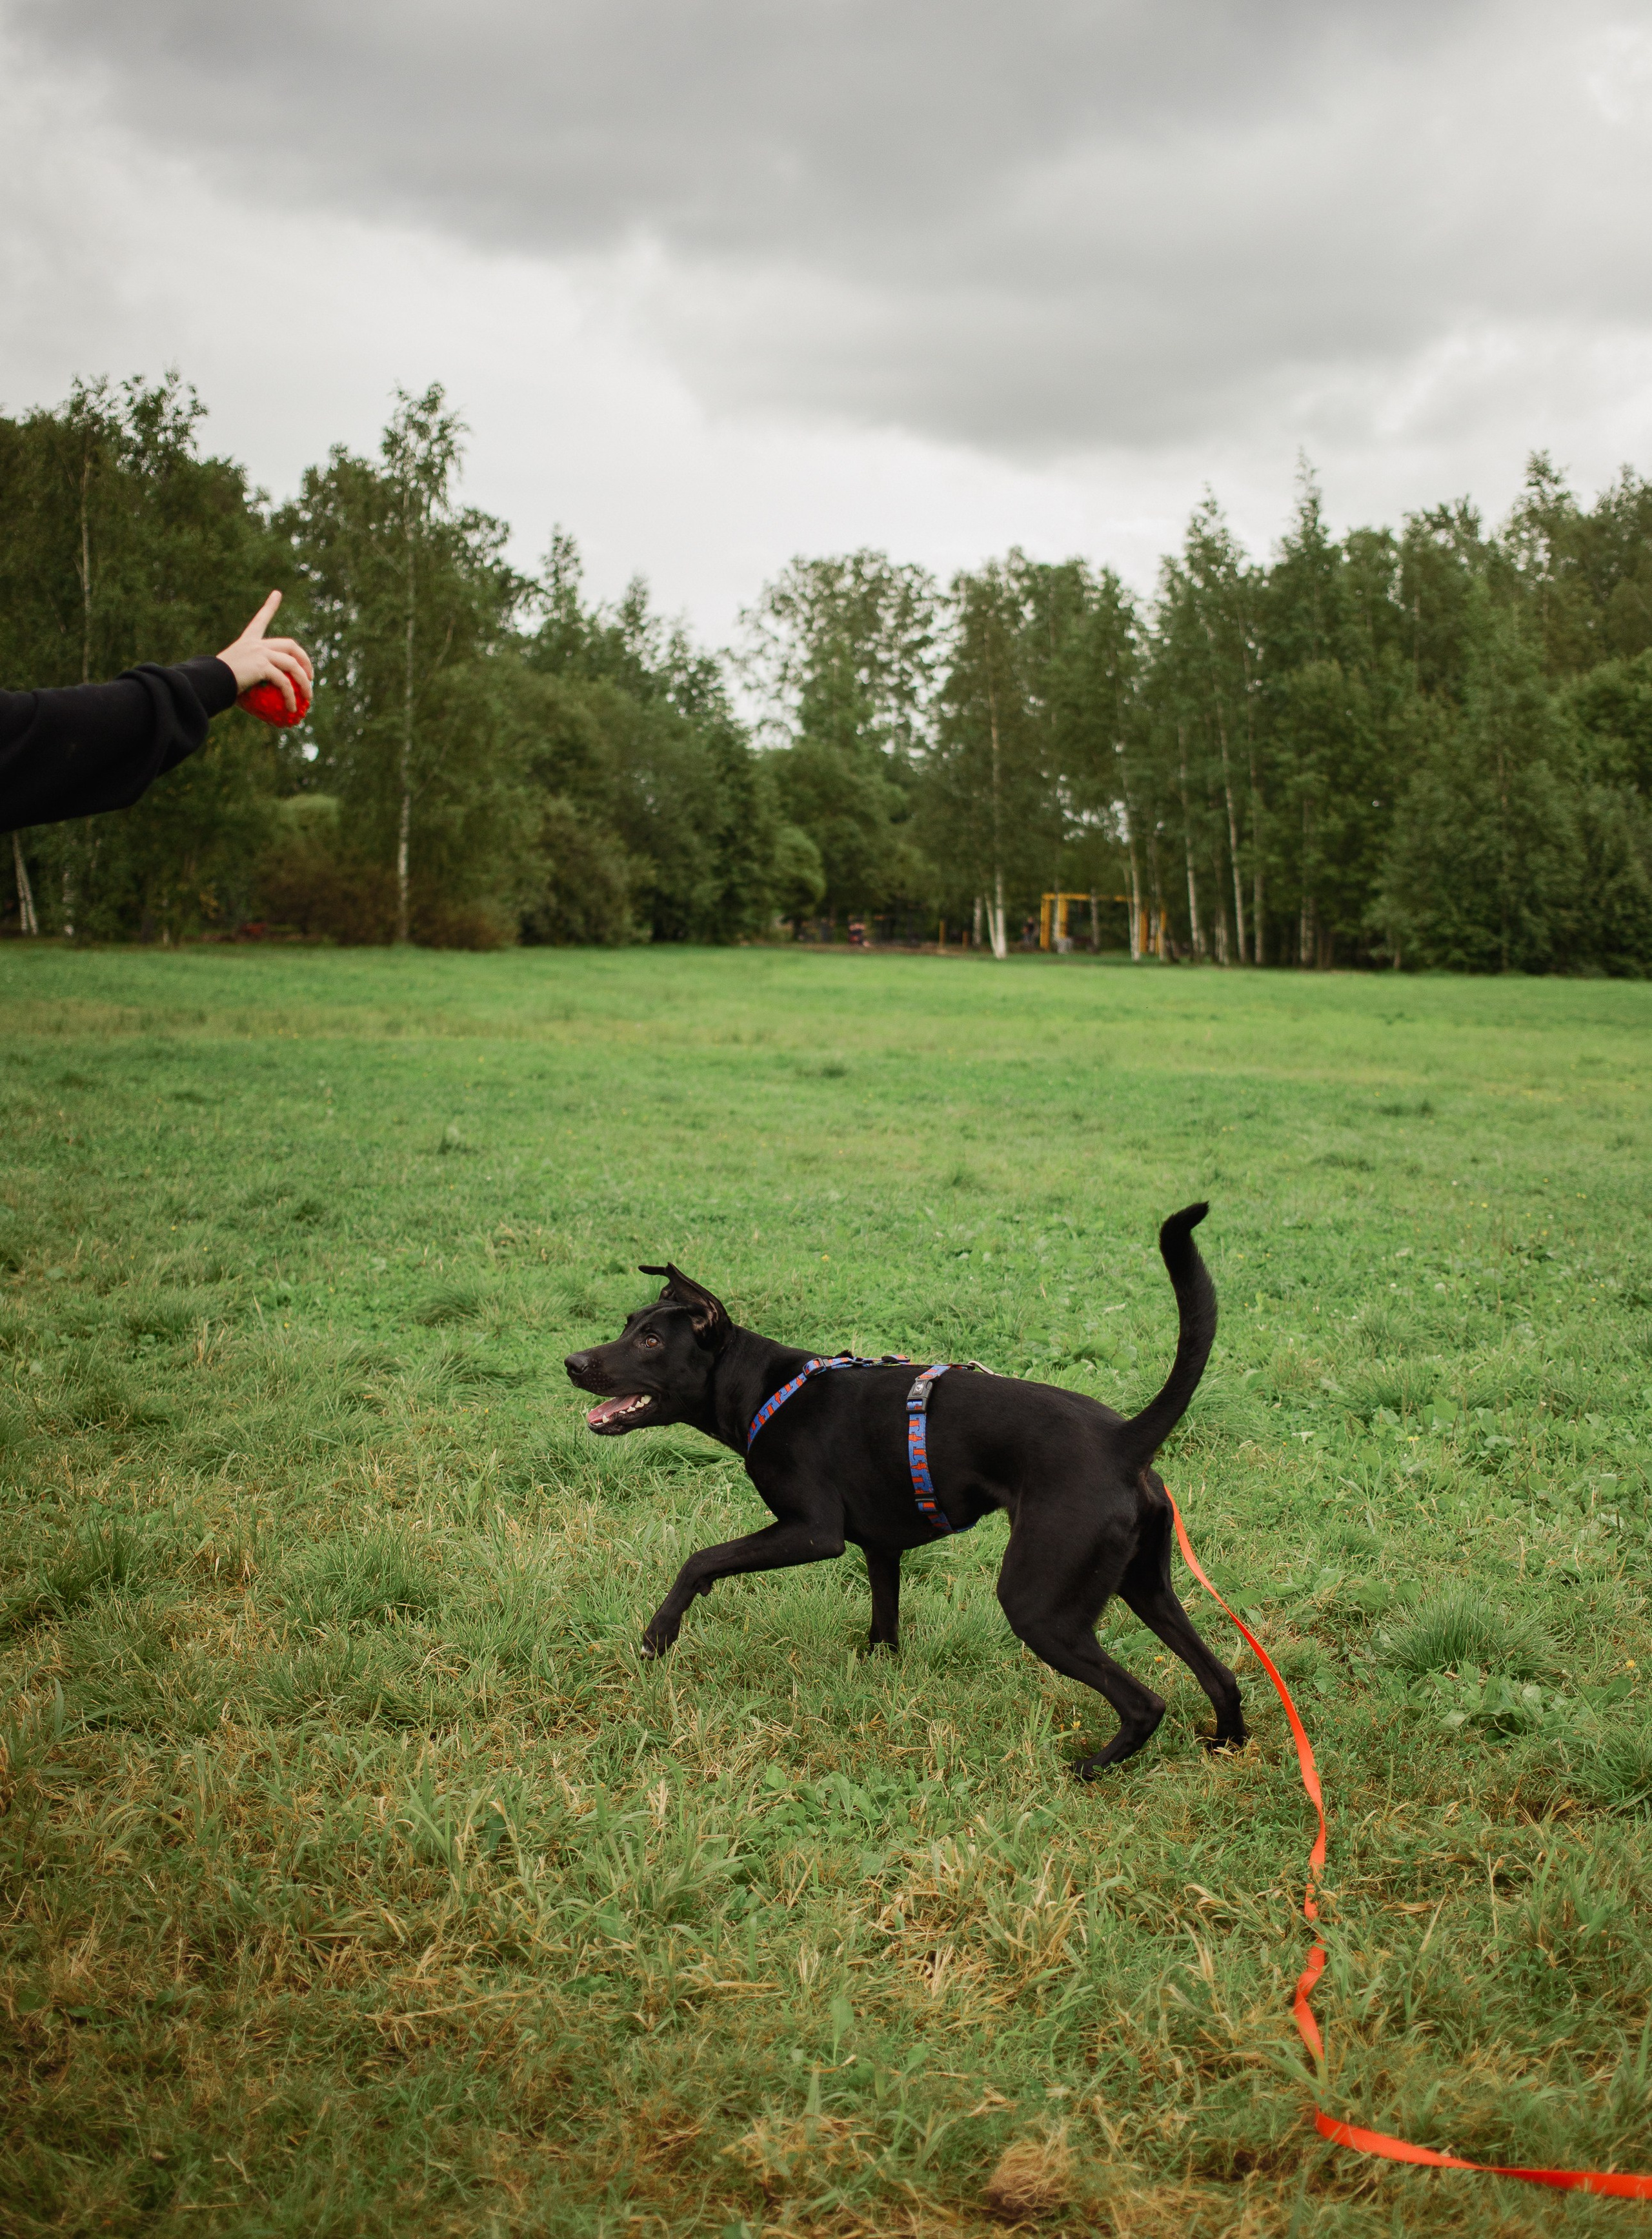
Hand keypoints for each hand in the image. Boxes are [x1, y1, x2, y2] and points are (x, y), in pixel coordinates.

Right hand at [216, 591, 313, 711]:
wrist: (208, 681)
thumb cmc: (216, 683)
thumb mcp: (232, 675)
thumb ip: (245, 679)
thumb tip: (250, 699)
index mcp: (247, 642)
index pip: (260, 620)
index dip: (270, 606)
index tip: (277, 594)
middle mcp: (255, 644)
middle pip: (290, 645)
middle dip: (305, 660)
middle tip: (310, 676)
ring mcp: (260, 653)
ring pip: (292, 664)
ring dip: (304, 682)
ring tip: (308, 697)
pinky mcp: (262, 665)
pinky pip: (284, 682)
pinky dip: (291, 696)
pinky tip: (292, 708)